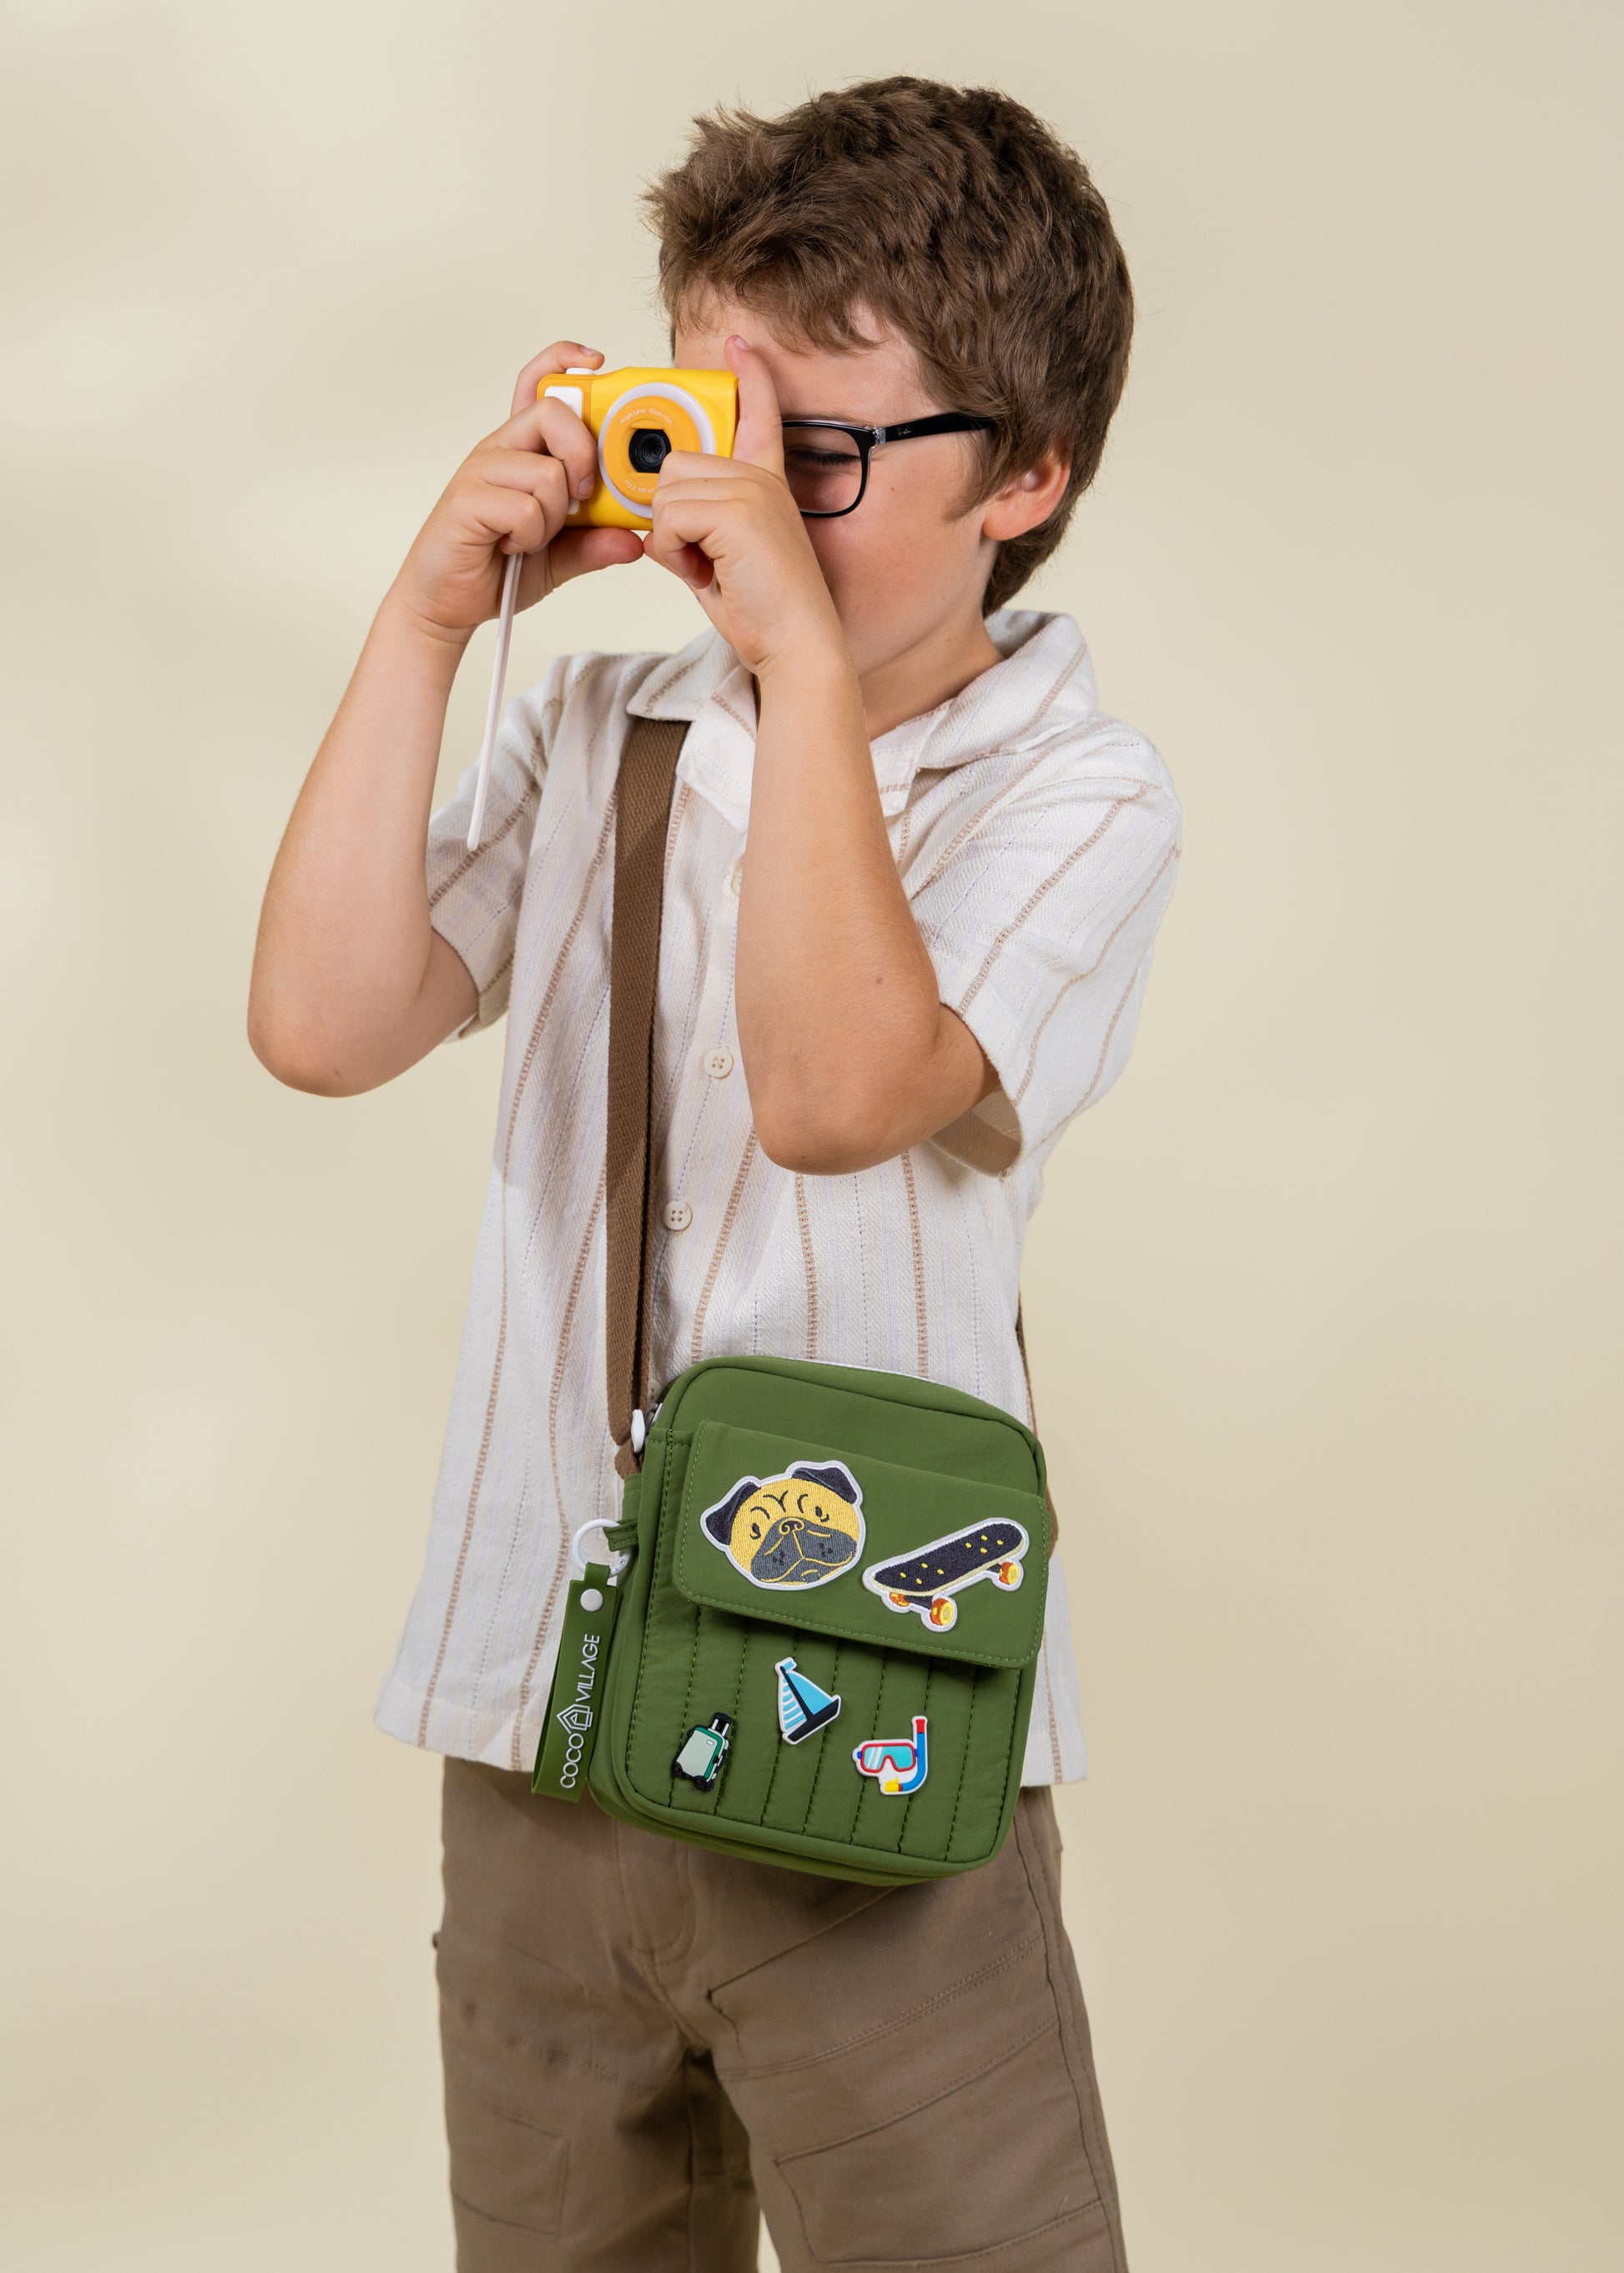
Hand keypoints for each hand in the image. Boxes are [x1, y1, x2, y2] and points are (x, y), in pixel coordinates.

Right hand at [390, 342, 643, 642]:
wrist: (445, 603)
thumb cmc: (496, 570)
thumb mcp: (559, 558)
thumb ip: (594, 544)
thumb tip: (636, 540)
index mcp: (522, 451)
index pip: (538, 385)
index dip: (563, 362)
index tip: (596, 364)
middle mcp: (500, 450)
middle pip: (553, 412)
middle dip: (584, 457)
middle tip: (581, 500)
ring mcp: (480, 472)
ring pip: (547, 471)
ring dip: (554, 516)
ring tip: (533, 537)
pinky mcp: (466, 500)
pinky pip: (524, 508)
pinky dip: (531, 536)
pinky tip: (513, 547)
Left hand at [642, 337, 846, 675]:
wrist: (798, 646)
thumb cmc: (766, 614)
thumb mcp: (722, 561)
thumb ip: (695, 530)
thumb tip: (653, 527)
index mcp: (767, 484)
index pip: (758, 416)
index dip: (749, 377)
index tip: (739, 343)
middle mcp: (761, 478)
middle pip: (676, 466)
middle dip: (671, 518)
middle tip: (702, 560)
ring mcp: (751, 489)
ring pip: (667, 492)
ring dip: (671, 538)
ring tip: (708, 569)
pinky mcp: (737, 511)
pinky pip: (668, 518)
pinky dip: (673, 554)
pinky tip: (705, 573)